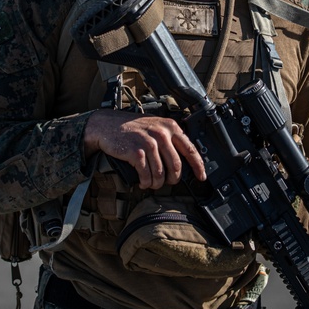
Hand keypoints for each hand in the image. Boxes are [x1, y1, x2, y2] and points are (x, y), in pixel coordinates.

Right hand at [84, 109, 205, 189]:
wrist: (106, 125)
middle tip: (167, 182)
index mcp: (170, 127)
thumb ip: (169, 138)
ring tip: (151, 183)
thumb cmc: (131, 127)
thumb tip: (182, 158)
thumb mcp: (155, 126)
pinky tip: (142, 182)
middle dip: (173, 179)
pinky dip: (145, 182)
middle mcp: (161, 134)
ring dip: (157, 184)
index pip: (190, 149)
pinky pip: (146, 175)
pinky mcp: (136, 153)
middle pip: (176, 166)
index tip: (201, 177)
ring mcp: (149, 143)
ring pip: (161, 174)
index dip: (198, 166)